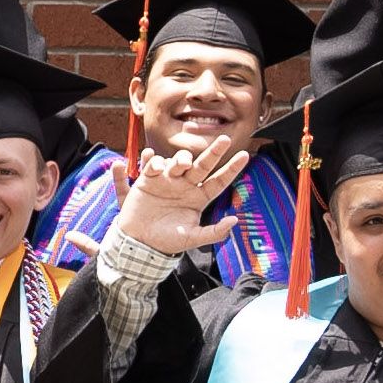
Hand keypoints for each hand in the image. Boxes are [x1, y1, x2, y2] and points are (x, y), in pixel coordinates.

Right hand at [109, 135, 249, 255]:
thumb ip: (214, 232)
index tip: (245, 155)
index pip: (219, 181)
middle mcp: (185, 186)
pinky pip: (153, 163)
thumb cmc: (165, 241)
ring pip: (179, 160)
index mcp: (198, 198)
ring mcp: (167, 181)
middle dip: (214, 151)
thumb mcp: (191, 239)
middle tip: (225, 140)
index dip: (232, 169)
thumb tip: (235, 220)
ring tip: (181, 166)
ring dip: (181, 159)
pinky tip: (155, 168)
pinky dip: (153, 161)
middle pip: (203, 164)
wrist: (137, 242)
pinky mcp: (148, 180)